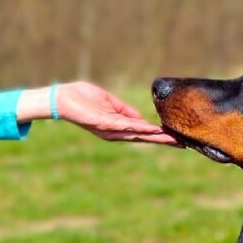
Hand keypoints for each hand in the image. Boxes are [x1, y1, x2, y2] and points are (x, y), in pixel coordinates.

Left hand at [55, 82, 179, 144]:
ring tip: (172, 139)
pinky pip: (124, 126)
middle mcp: (115, 132)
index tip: (176, 138)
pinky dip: (139, 128)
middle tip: (182, 144)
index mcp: (117, 127)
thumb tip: (141, 119)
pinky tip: (151, 128)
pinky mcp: (103, 123)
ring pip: (137, 135)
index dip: (158, 135)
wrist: (61, 98)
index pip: (142, 133)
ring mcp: (109, 129)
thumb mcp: (108, 102)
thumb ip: (124, 110)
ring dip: (155, 137)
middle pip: (143, 138)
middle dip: (162, 140)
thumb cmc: (82, 97)